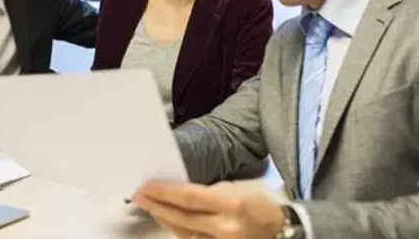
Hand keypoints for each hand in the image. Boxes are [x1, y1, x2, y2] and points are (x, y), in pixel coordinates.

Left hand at [132, 180, 284, 238]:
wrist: (281, 232)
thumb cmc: (257, 206)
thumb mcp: (236, 190)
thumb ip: (208, 192)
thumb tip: (179, 191)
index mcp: (232, 205)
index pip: (189, 198)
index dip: (164, 192)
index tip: (146, 186)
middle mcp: (225, 228)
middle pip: (181, 217)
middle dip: (157, 206)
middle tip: (138, 195)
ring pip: (182, 233)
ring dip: (163, 219)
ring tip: (149, 206)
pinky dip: (177, 231)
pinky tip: (167, 220)